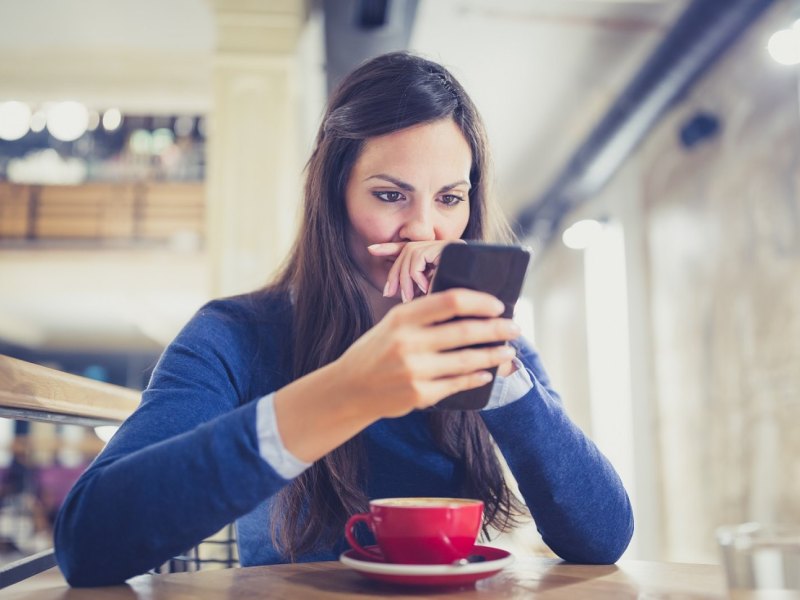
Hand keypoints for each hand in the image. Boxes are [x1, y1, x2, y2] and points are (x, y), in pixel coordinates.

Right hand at [333, 288, 520, 418]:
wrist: (349, 389)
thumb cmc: (376, 351)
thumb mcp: (393, 324)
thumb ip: (424, 315)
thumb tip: (471, 309)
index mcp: (402, 317)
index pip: (451, 301)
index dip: (480, 301)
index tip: (498, 305)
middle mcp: (408, 342)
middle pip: (465, 331)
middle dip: (497, 329)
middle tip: (515, 329)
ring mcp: (414, 370)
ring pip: (467, 360)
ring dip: (494, 355)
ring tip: (508, 351)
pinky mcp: (419, 394)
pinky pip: (457, 384)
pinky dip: (476, 378)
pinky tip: (487, 373)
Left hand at [368, 240, 466, 302]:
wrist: (484, 297)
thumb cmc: (458, 305)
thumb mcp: (431, 297)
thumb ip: (416, 291)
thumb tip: (393, 294)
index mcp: (437, 256)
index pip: (408, 248)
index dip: (389, 248)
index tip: (372, 249)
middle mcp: (442, 247)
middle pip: (407, 252)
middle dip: (395, 272)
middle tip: (389, 294)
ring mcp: (445, 245)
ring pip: (411, 254)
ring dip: (406, 278)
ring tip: (410, 298)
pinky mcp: (447, 247)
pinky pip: (419, 258)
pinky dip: (417, 276)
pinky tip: (425, 289)